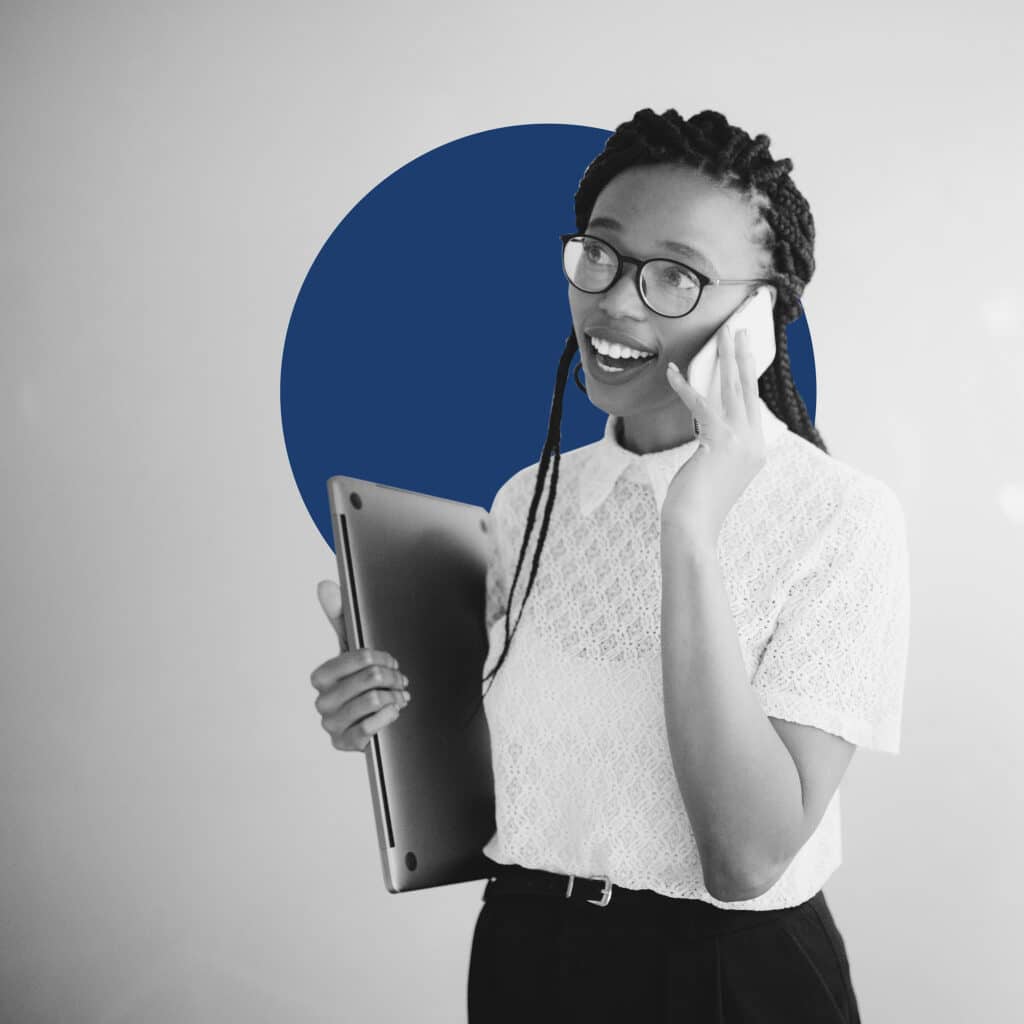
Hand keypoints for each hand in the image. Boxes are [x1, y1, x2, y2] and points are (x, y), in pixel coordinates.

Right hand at [309, 580, 410, 750]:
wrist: (369, 720)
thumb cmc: (358, 682)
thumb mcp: (351, 649)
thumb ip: (339, 617)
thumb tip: (325, 585)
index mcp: (321, 676)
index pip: (360, 657)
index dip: (382, 657)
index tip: (390, 661)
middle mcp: (322, 702)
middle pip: (371, 678)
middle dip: (393, 677)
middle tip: (400, 680)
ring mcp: (333, 725)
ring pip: (373, 700)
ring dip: (394, 696)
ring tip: (399, 696)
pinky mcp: (346, 744)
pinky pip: (371, 727)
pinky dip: (389, 715)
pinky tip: (393, 711)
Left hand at [661, 325, 766, 547]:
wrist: (694, 527)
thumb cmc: (698, 504)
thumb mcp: (716, 471)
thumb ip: (719, 449)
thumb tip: (710, 434)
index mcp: (757, 449)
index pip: (752, 404)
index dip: (747, 377)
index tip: (743, 355)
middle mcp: (755, 443)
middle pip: (749, 389)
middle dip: (744, 356)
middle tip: (740, 330)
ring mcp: (741, 442)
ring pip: (733, 389)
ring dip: (726, 358)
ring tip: (723, 334)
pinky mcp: (720, 442)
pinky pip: (701, 405)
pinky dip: (684, 388)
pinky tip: (672, 372)